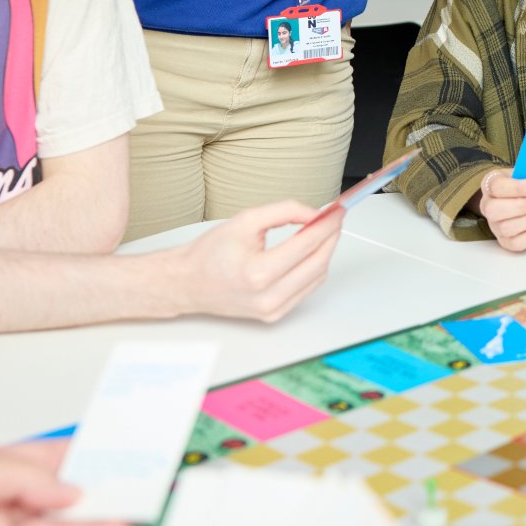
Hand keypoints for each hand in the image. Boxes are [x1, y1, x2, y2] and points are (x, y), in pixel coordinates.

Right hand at [176, 200, 340, 321]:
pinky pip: (306, 289)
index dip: (327, 224)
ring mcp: (273, 310)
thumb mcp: (246, 220)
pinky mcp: (275, 315)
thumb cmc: (210, 254)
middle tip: (334, 218)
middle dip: (331, 237)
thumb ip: (285, 211)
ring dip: (324, 252)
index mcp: (258, 273)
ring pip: (317, 277)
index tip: (337, 210)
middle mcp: (268, 296)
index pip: (307, 244)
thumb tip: (315, 214)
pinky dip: (313, 268)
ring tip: (322, 231)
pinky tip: (311, 252)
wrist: (188, 282)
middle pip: (318, 262)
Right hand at [476, 171, 525, 252]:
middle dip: (523, 206)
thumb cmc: (521, 183)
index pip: (497, 187)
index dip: (519, 188)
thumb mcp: (523, 171)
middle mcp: (487, 206)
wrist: (516, 197)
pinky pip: (517, 243)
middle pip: (496, 210)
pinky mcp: (505, 241)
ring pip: (507, 228)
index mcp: (489, 185)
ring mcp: (494, 226)